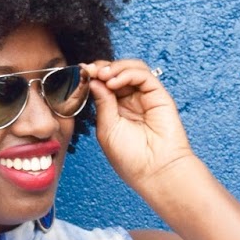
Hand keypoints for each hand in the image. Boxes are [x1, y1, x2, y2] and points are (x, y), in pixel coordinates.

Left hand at [82, 59, 197, 193]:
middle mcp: (131, 101)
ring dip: (114, 68)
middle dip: (101, 68)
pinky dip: (127, 73)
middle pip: (116, 72)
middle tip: (88, 71)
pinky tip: (114, 82)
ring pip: (130, 69)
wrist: (155, 171)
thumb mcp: (107, 129)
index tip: (80, 73)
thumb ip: (102, 102)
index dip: (93, 76)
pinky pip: (143, 75)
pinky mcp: (158, 95)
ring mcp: (145, 97)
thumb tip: (94, 79)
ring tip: (102, 75)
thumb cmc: (131, 158)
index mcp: (116, 110)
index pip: (104, 84)